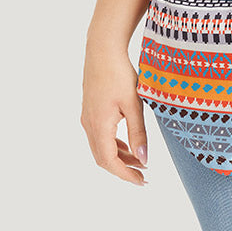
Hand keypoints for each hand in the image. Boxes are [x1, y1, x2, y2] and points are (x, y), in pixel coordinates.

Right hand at [81, 45, 148, 184]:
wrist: (103, 49)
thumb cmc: (119, 74)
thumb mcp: (134, 104)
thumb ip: (139, 132)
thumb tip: (144, 158)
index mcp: (99, 126)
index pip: (109, 162)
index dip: (125, 174)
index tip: (142, 181)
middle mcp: (89, 125)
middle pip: (103, 158)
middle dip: (123, 168)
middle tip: (143, 174)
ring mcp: (88, 117)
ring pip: (101, 147)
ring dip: (119, 157)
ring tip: (139, 160)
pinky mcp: (91, 110)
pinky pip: (100, 136)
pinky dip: (114, 144)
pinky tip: (128, 143)